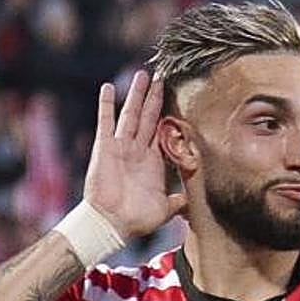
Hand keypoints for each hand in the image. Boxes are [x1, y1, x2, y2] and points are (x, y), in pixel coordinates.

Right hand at [84, 72, 186, 238]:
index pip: (162, 131)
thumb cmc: (136, 220)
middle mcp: (138, 150)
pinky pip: (106, 123)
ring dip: (136, 95)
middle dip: (154, 97)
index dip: (169, 115)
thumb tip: (194, 200)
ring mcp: (121, 147)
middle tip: (161, 76)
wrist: (112, 225)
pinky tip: (108, 87)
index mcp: (153, 161)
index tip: (177, 98)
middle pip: (148, 117)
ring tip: (143, 75)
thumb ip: (179, 201)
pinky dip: (106, 105)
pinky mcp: (105, 148)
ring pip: (130, 114)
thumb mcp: (165, 209)